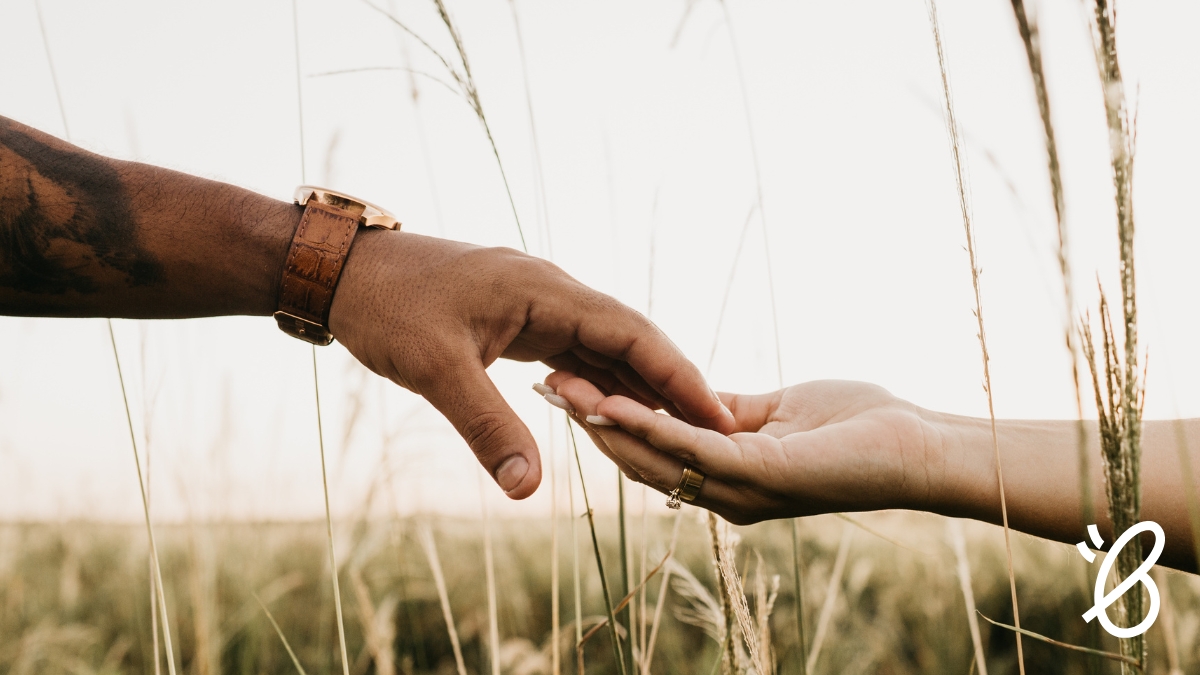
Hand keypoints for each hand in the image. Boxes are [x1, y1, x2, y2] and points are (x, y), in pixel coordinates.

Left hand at [328, 230, 734, 499]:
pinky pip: (573, 350)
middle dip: (671, 382)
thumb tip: (528, 490)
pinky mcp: (516, 318)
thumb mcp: (435, 370)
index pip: (631, 333)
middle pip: (629, 338)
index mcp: (544, 291)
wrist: (340, 270)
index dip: (677, 374)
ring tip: (679, 428)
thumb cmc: (386, 307)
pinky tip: (614, 411)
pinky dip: (598, 382)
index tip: (717, 414)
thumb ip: (487, 428)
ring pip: (603, 346)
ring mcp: (534, 303)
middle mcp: (550, 291)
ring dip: (637, 385)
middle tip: (715, 430)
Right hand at [545, 373, 948, 523]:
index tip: (566, 386)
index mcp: (727, 474)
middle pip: (641, 459)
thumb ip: (728, 410)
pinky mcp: (765, 475)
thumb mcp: (775, 411)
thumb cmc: (857, 426)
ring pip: (658, 458)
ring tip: (566, 392)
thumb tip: (688, 395)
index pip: (653, 447)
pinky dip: (653, 426)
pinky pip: (696, 448)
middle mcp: (726, 492)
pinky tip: (618, 402)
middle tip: (545, 386)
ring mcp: (743, 489)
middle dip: (592, 423)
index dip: (608, 420)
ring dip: (609, 425)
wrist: (917, 444)